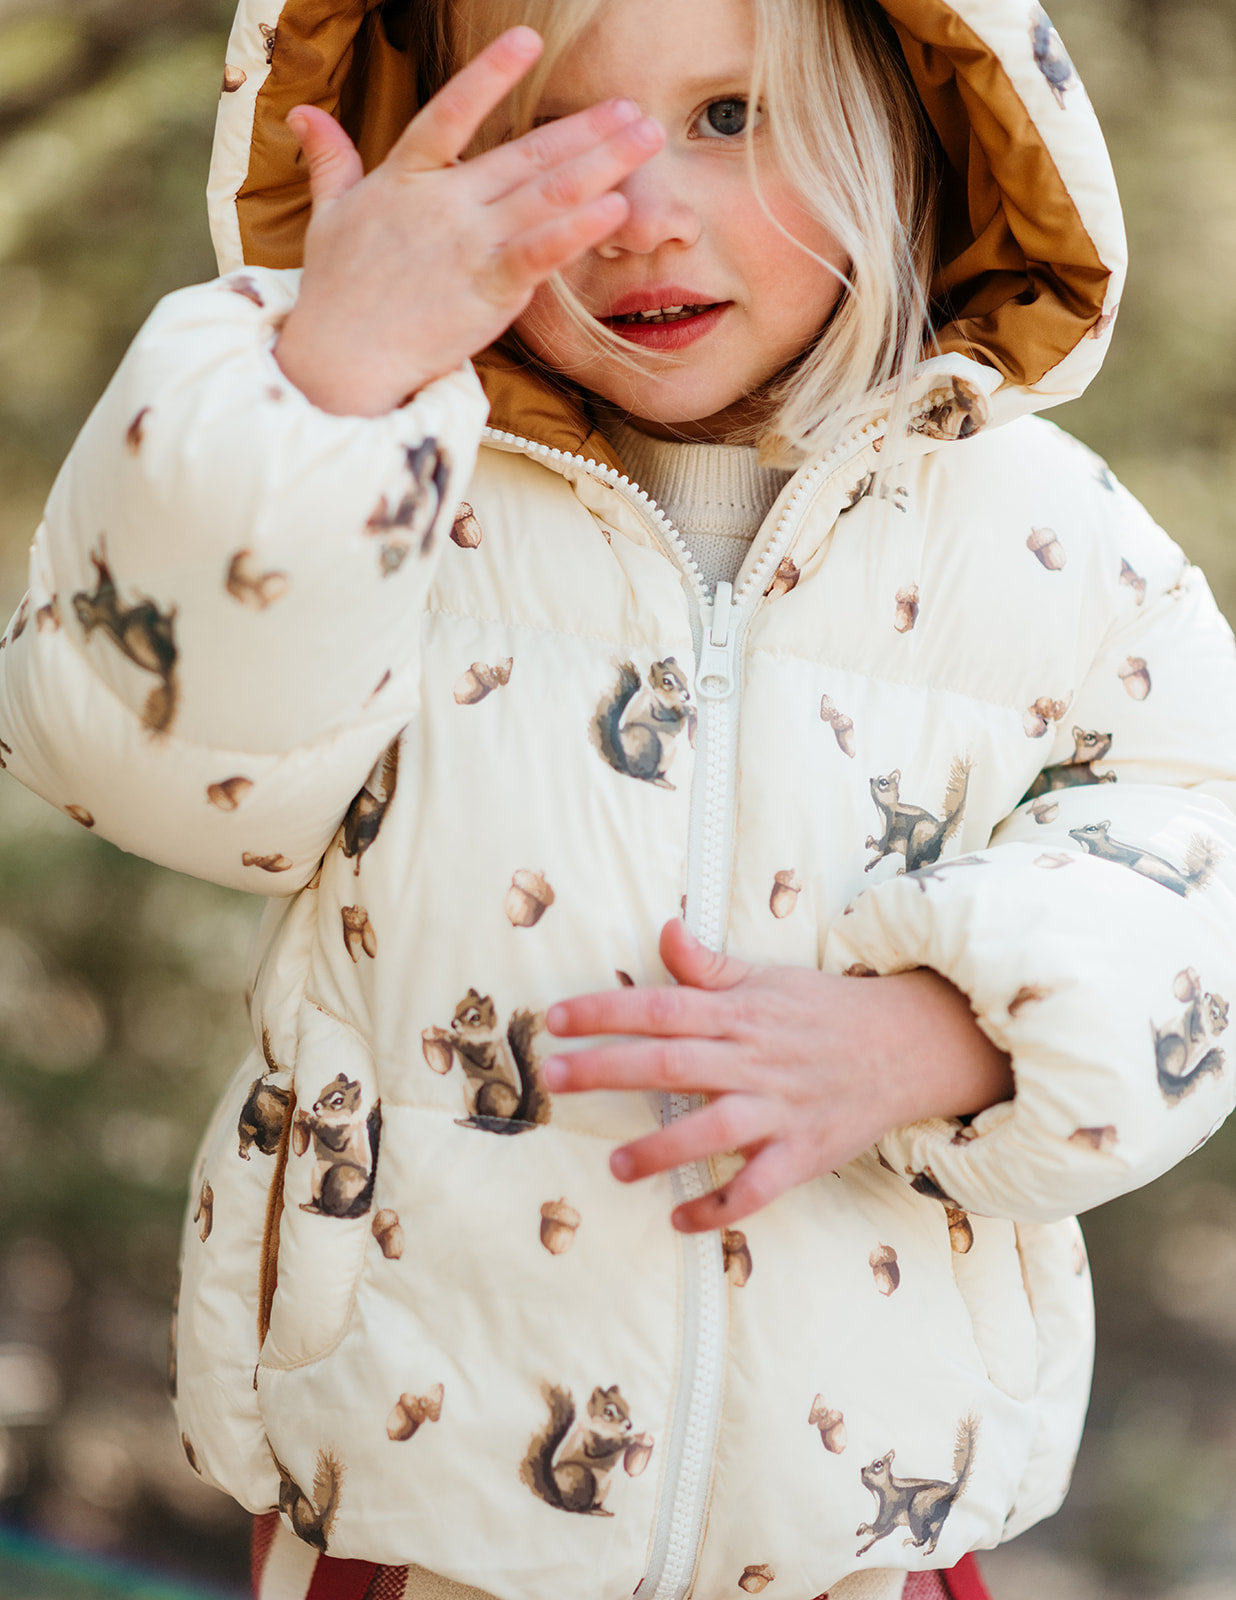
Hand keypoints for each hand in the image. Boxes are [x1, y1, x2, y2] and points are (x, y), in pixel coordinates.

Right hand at [273, 26, 663, 415]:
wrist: (341, 360)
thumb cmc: (336, 293)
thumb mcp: (327, 216)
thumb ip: (330, 160)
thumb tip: (303, 114)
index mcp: (405, 178)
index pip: (451, 112)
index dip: (488, 74)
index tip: (527, 40)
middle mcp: (443, 204)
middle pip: (525, 154)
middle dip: (585, 128)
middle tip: (633, 106)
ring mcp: (468, 246)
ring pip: (545, 194)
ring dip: (601, 164)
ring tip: (645, 139)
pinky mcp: (488, 290)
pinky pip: (541, 252)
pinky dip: (579, 229)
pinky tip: (618, 207)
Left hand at [545, 919, 1012, 1231]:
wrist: (907, 1045)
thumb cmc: (823, 1011)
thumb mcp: (768, 977)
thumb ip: (709, 964)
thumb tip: (665, 928)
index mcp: (739, 1012)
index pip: (662, 1006)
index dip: (606, 1011)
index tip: (556, 1019)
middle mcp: (754, 1058)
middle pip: (672, 1062)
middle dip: (607, 1070)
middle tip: (554, 1079)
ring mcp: (780, 1108)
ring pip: (713, 1130)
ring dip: (659, 1149)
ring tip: (613, 1166)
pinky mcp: (804, 1152)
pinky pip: (758, 1187)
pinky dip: (718, 1206)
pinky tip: (679, 1217)